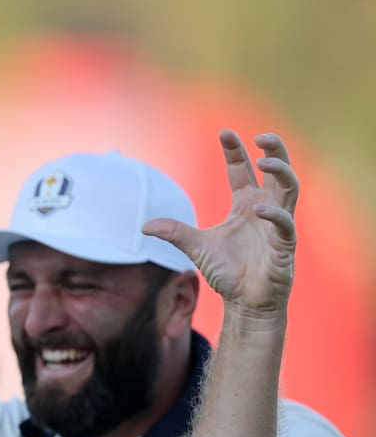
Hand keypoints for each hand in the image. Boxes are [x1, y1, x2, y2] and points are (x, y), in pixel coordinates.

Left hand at [143, 130, 296, 317]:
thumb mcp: (195, 247)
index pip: (242, 170)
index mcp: (245, 205)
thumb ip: (174, 232)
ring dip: (281, 171)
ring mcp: (277, 226)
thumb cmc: (227, 272)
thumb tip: (145, 225)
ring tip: (264, 160)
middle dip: (274, 150)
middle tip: (262, 135)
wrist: (244, 303)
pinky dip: (274, 214)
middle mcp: (264, 209)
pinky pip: (285, 224)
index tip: (224, 132)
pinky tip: (259, 208)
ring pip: (290, 188)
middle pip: (277, 171)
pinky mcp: (284, 245)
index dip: (235, 151)